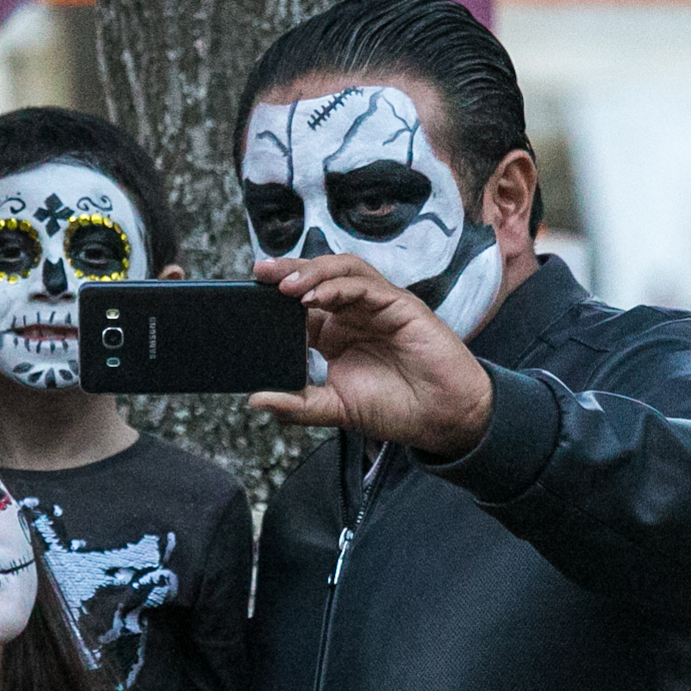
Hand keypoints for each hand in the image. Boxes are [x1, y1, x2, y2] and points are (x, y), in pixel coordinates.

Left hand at [246, 256, 492, 458]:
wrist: (443, 419)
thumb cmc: (396, 409)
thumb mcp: (336, 409)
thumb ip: (297, 405)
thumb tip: (255, 399)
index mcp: (335, 333)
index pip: (299, 303)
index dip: (275, 295)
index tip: (247, 294)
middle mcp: (354, 314)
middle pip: (317, 278)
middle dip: (288, 271)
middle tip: (260, 272)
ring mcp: (378, 306)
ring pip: (342, 271)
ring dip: (312, 273)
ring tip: (286, 286)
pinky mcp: (401, 305)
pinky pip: (366, 286)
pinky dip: (339, 287)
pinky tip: (317, 298)